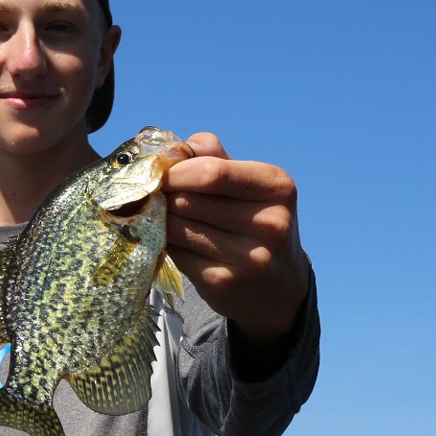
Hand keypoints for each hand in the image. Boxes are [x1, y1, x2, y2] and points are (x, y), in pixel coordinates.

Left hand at [164, 133, 310, 345]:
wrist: (279, 288)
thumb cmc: (256, 224)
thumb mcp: (250, 185)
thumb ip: (215, 158)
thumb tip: (173, 147)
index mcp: (277, 187)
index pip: (212, 172)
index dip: (176, 172)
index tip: (161, 173)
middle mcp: (269, 223)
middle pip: (189, 200)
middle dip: (164, 196)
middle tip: (156, 196)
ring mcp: (248, 257)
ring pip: (177, 227)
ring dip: (161, 220)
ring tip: (164, 217)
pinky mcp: (223, 283)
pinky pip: (176, 253)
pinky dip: (166, 244)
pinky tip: (175, 242)